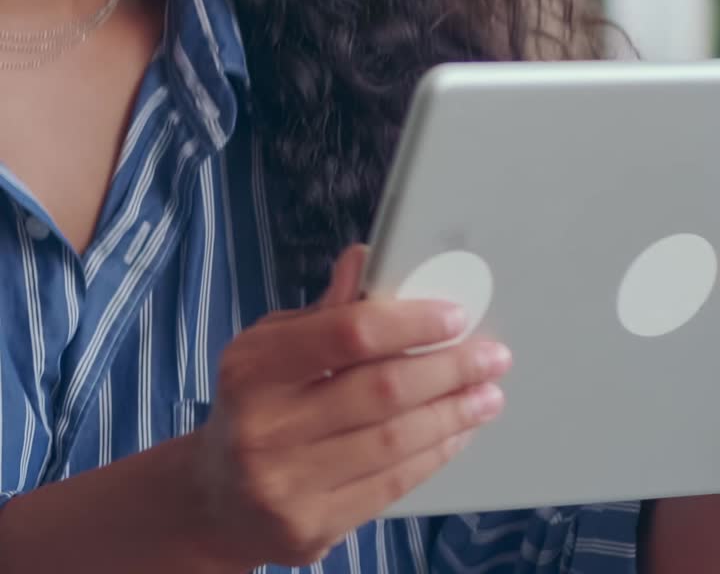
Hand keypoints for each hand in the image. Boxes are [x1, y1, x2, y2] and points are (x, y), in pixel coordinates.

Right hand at [192, 245, 511, 568]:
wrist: (215, 499)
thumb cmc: (254, 404)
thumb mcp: (271, 346)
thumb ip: (325, 312)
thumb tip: (366, 259)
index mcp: (253, 368)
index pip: (347, 335)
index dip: (410, 323)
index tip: (454, 316)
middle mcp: (265, 428)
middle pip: (381, 391)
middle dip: (448, 371)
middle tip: (492, 357)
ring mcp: (287, 485)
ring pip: (394, 443)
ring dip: (452, 415)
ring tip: (487, 395)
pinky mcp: (311, 529)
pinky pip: (390, 487)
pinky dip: (433, 455)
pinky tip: (457, 433)